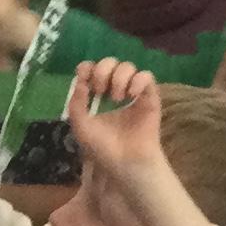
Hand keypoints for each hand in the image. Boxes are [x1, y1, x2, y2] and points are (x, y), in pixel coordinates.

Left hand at [63, 58, 162, 177]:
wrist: (126, 162)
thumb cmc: (103, 148)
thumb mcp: (81, 127)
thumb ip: (76, 104)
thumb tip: (80, 81)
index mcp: (96, 95)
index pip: (91, 69)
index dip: (87, 67)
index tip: (84, 77)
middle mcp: (114, 90)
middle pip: (109, 62)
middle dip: (102, 70)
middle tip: (100, 89)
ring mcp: (132, 92)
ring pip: (128, 66)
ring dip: (119, 77)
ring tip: (117, 98)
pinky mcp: (150, 97)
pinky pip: (147, 76)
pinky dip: (138, 80)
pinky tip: (132, 95)